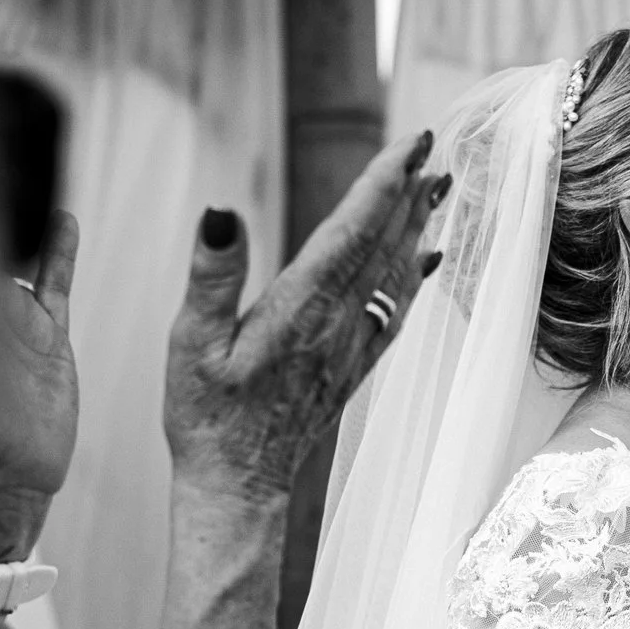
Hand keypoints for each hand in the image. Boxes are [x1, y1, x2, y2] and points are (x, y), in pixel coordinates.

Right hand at [165, 129, 448, 502]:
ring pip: (393, 275)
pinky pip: (393, 311)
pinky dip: (413, 278)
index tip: (413, 143)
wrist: (239, 484)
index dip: (383, 182)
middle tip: (434, 145)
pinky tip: (426, 262)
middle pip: (383, 245)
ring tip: (439, 189)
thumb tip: (222, 211)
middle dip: (408, 191)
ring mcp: (351, 346)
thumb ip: (213, 276)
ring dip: (417, 228)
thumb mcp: (190, 344)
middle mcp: (338, 324)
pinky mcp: (353, 366)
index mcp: (301, 309)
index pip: (352, 231)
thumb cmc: (206, 417)